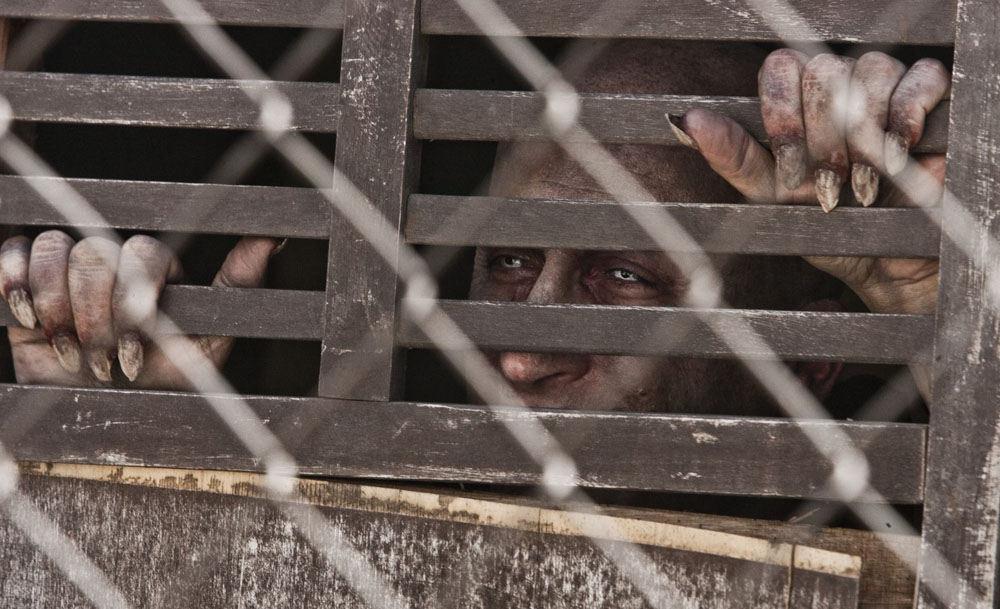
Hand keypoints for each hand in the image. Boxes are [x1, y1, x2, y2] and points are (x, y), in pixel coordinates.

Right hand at [0, 231, 279, 388]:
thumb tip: (273, 238)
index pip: (141, 253)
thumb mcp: (211, 340)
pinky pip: (11, 251)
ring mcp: (66, 270)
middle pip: (94, 252)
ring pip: (52, 248)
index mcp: (154, 269)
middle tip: (104, 361)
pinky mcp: (25, 285)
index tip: (135, 346)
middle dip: (96, 314)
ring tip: (70, 353)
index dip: (133, 296)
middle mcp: (110, 262)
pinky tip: (29, 317)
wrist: (110, 420)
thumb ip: (238, 286)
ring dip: (58, 305)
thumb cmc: (165, 382)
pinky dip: (13, 279)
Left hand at [669, 50, 949, 315]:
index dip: (783, 118)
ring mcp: (889, 84)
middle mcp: (841, 81)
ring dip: (864, 137)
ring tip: (862, 187)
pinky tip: (898, 153)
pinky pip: (921, 77)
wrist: (885, 262)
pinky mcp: (934, 96)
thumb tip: (687, 120)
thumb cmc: (825, 226)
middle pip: (825, 72)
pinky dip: (905, 117)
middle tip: (829, 188)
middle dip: (823, 139)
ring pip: (871, 71)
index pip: (781, 68)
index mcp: (798, 98)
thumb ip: (733, 157)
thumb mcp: (771, 195)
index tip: (790, 171)